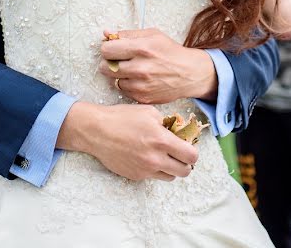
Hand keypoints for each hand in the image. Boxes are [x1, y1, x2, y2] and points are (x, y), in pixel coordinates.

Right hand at [57, 102, 197, 180]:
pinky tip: (146, 157)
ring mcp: (145, 170)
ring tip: (163, 156)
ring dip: (171, 168)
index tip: (188, 147)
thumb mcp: (149, 112)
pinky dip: (155, 169)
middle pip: (184, 171)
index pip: (191, 156)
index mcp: (161, 140)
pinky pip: (153, 177)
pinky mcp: (135, 176)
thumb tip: (180, 132)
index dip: (193, 152)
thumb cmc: (122, 118)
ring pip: (170, 177)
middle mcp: (155, 158)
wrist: (97, 131)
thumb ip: (168, 123)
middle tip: (179, 154)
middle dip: (185, 163)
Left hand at [99, 29, 216, 103]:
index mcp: (142, 48)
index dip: (107, 48)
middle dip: (109, 62)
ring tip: (131, 69)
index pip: (107, 50)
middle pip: (105, 67)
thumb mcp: (152, 35)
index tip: (113, 48)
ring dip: (118, 75)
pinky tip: (138, 79)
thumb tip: (106, 33)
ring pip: (113, 80)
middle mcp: (140, 68)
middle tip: (119, 60)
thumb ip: (127, 34)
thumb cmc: (171, 52)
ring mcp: (141, 85)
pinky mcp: (142, 97)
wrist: (189, 74)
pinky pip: (123, 90)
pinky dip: (127, 84)